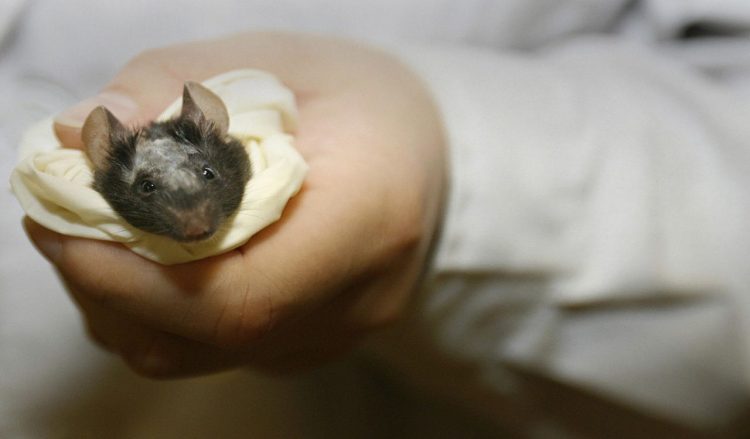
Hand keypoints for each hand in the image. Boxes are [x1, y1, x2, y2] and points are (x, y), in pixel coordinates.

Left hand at [24, 32, 445, 376]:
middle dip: (104, 283)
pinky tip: (148, 255)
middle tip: (61, 214)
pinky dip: (156, 309)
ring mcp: (334, 333)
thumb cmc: (359, 96)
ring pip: (192, 354)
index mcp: (368, 218)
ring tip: (98, 230)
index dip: (130, 277)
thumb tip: (70, 136)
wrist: (428, 153)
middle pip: (200, 337)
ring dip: (120, 300)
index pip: (237, 297)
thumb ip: (172, 87)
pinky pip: (210, 348)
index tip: (60, 223)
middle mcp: (357, 299)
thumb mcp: (274, 59)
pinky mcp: (311, 343)